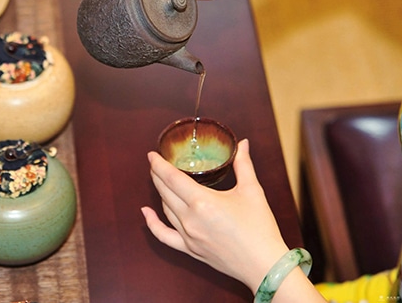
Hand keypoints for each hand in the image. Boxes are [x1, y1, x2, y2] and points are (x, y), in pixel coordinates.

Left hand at [141, 139, 288, 292]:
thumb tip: (242, 144)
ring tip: (159, 180)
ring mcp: (187, 236)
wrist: (265, 265)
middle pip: (164, 191)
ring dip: (160, 192)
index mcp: (202, 202)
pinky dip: (152, 223)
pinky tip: (145, 212)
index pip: (171, 178)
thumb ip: (243, 164)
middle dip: (157, 175)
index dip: (158, 164)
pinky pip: (163, 235)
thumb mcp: (252, 191)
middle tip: (155, 164)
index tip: (152, 155)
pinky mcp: (189, 249)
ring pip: (165, 209)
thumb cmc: (260, 229)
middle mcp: (190, 219)